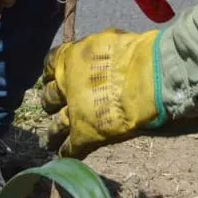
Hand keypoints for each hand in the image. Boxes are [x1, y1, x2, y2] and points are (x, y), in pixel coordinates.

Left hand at [40, 29, 162, 156]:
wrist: (148, 79)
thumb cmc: (135, 54)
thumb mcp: (110, 40)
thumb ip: (98, 50)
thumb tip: (101, 52)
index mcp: (70, 58)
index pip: (49, 64)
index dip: (50, 73)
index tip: (51, 77)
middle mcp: (65, 85)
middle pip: (48, 96)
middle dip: (50, 102)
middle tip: (53, 107)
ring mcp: (73, 111)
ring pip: (54, 127)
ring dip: (52, 134)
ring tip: (50, 141)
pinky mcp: (84, 134)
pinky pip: (71, 148)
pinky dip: (68, 153)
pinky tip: (66, 157)